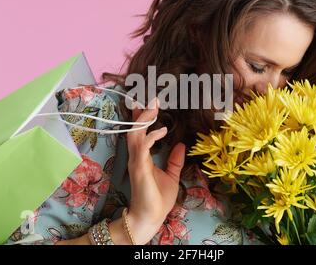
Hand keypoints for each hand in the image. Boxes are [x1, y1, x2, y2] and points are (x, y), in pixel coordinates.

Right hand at [124, 97, 185, 243]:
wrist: (151, 217)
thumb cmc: (158, 199)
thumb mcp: (171, 175)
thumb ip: (174, 160)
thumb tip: (180, 144)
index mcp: (142, 156)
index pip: (139, 132)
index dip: (141, 118)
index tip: (148, 104)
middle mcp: (137, 156)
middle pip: (135, 129)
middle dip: (142, 113)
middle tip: (152, 98)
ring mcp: (136, 161)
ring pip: (135, 134)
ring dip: (144, 119)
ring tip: (154, 107)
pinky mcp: (139, 167)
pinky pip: (142, 147)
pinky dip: (151, 136)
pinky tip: (162, 131)